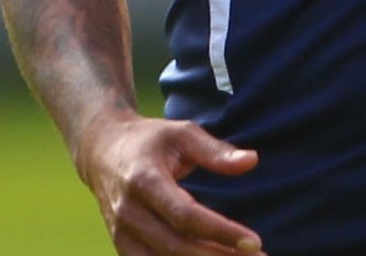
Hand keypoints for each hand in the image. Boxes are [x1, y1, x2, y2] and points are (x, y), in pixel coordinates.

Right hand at [76, 110, 264, 255]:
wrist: (101, 151)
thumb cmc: (150, 139)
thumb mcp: (182, 133)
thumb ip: (216, 151)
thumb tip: (252, 161)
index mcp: (144, 180)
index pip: (185, 215)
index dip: (220, 231)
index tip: (253, 242)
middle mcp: (129, 213)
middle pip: (176, 247)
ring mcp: (121, 235)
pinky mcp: (121, 247)